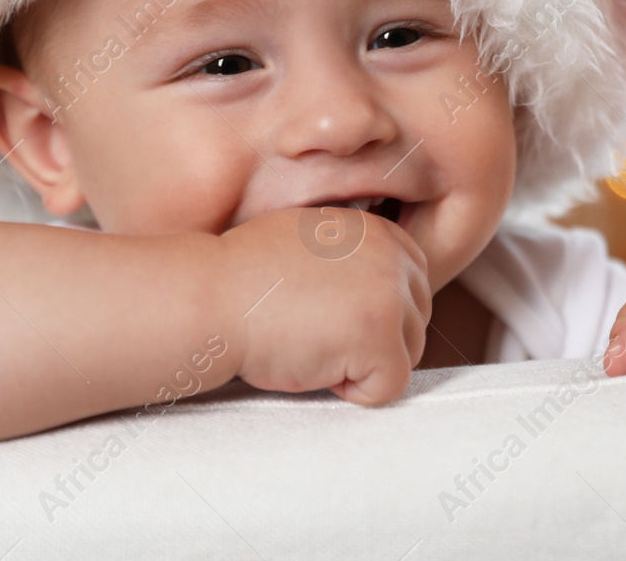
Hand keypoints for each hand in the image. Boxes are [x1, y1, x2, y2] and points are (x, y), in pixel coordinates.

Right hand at [219, 205, 430, 405]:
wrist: (209, 299)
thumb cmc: (244, 279)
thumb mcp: (310, 244)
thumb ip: (354, 258)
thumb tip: (377, 291)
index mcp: (380, 233)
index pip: (413, 287)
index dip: (373, 313)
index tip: (328, 314)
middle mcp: (394, 258)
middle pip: (416, 323)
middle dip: (373, 341)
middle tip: (314, 332)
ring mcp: (391, 296)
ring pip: (408, 355)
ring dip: (362, 365)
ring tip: (312, 343)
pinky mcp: (380, 337)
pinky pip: (390, 386)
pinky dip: (354, 392)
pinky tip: (315, 364)